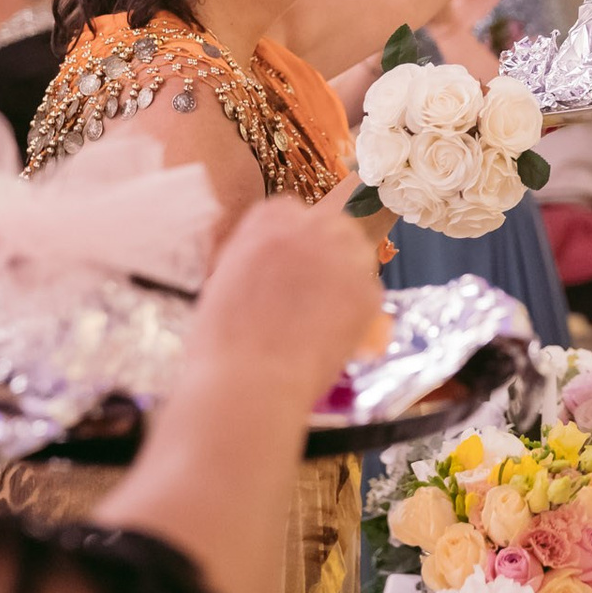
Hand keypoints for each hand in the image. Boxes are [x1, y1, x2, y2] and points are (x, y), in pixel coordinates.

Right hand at [192, 198, 382, 407]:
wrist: (248, 382)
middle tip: (316, 282)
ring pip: (358, 251)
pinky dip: (358, 307)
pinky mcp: (368, 291)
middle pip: (332, 223)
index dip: (292, 236)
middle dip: (326, 247)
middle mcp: (308, 230)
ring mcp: (342, 258)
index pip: (290, 210)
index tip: (290, 258)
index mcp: (267, 223)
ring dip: (347, 270)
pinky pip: (370, 288)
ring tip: (327, 307)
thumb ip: (252, 257)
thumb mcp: (224, 279)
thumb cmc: (222, 343)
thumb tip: (271, 261)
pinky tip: (335, 330)